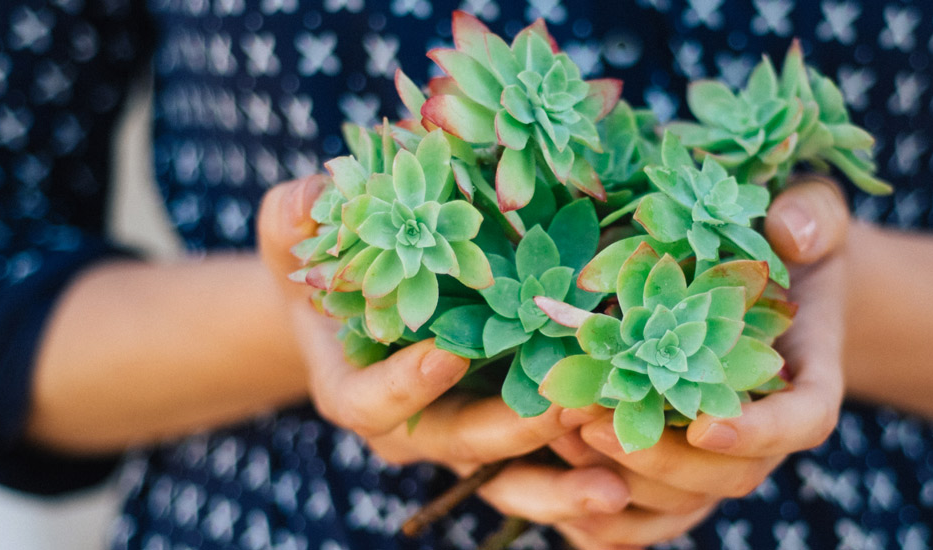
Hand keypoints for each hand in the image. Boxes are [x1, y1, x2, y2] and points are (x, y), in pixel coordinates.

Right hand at [255, 176, 630, 510]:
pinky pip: (548, 458)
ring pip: (511, 470)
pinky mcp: (511, 419)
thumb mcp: (292, 230)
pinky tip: (639, 448)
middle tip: (566, 404)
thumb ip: (296, 216)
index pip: (372, 404)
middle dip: (511, 430)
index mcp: (355, 389)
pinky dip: (589, 456)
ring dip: (563, 473)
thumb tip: (318, 194)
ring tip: (616, 476)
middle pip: (460, 443)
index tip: (447, 354)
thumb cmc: (322, 257)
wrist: (361, 289)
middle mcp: (413, 423)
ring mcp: (467, 428)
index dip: (404, 386)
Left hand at [475, 177, 851, 548]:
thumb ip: (810, 217)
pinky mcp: (682, 465)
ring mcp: (724, 456)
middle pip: (730, 473)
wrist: (775, 287)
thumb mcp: (811, 215)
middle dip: (663, 457)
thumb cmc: (789, 245)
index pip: (802, 421)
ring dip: (623, 478)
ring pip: (683, 498)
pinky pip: (651, 511)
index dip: (759, 431)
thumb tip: (788, 232)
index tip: (706, 423)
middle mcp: (768, 431)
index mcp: (811, 379)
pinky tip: (557, 478)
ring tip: (560, 433)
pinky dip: (607, 512)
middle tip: (594, 421)